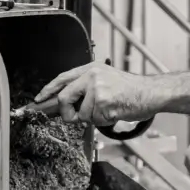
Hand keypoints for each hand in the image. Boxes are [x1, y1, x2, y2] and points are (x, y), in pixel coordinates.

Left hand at [33, 62, 158, 124]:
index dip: (48, 90)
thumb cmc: (131, 89)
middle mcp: (91, 77)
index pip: (62, 78)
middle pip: (63, 98)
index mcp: (90, 69)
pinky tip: (114, 112)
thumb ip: (86, 87)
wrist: (150, 92)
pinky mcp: (103, 102)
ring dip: (94, 118)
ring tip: (109, 109)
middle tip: (75, 117)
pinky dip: (103, 121)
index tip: (39, 99)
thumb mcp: (106, 78)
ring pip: (81, 114)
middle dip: (67, 113)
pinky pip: (94, 120)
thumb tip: (67, 103)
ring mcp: (97, 89)